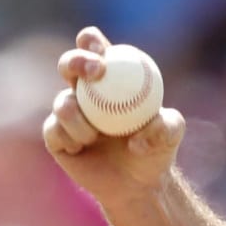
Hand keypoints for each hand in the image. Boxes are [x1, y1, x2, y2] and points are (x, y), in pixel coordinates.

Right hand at [42, 27, 184, 205]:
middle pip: (69, 64)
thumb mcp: (170, 134)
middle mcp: (85, 91)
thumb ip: (164, 126)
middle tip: (96, 73)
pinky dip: (71, 138)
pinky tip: (82, 147)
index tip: (103, 53)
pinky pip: (55, 130)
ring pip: (62, 103)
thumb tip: (138, 134)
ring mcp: (68, 112)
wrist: (138, 183)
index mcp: (110, 78)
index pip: (94, 49)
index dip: (91, 42)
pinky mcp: (55, 136)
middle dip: (75, 61)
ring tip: (95, 136)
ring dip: (79, 119)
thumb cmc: (156, 149)